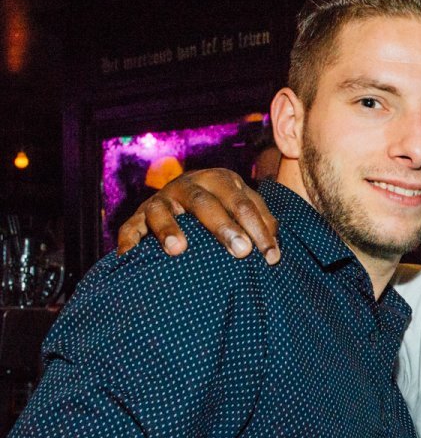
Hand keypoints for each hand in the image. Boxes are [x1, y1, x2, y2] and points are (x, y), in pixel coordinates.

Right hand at [116, 168, 280, 264]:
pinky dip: (129, 241)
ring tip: (178, 249)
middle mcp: (188, 186)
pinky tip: (128, 257)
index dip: (259, 230)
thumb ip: (262, 221)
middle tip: (241, 251)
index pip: (242, 204)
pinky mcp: (138, 217)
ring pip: (161, 211)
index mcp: (219, 180)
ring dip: (168, 228)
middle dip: (223, 227)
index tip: (272, 258)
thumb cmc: (223, 205)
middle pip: (205, 203)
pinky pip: (130, 228)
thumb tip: (275, 248)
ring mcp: (161, 200)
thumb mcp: (244, 206)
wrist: (183, 194)